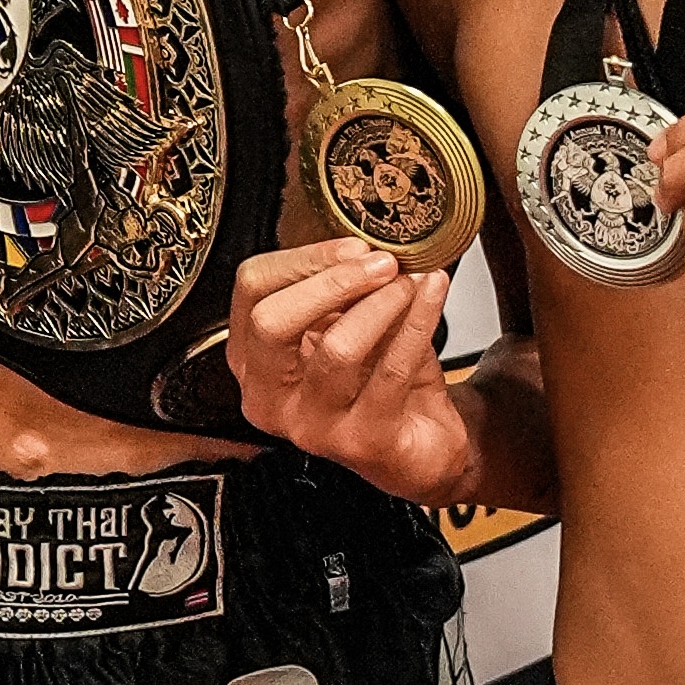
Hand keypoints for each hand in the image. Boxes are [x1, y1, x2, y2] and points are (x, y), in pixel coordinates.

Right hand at [222, 238, 478, 501]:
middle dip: (333, 281)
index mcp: (253, 359)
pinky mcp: (362, 443)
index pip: (252, 289)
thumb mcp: (348, 323)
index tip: (353, 245)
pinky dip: (418, 323)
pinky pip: (391, 371)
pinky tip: (432, 295)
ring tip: (412, 282)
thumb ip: (341, 288)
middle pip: (272, 322)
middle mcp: (270, 398)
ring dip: (382, 303)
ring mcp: (313, 427)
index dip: (303, 259)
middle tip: (382, 262)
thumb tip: (363, 241)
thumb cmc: (380, 379)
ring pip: (337, 348)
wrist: (425, 441)